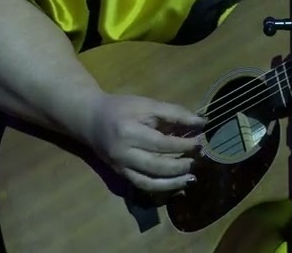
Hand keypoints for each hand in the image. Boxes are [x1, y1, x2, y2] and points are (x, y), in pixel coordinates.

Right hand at [85, 93, 205, 193]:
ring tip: (191, 177)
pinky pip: (142, 186)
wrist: (90, 120)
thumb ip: (173, 113)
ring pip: (149, 182)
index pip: (161, 143)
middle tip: (198, 159)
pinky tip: (176, 183)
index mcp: (129, 132)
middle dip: (181, 165)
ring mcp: (120, 167)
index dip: (183, 145)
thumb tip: (201, 122)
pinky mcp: (121, 175)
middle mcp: (123, 154)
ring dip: (173, 183)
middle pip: (156, 166)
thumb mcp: (146, 104)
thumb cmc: (121, 108)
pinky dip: (161, 187)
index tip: (200, 143)